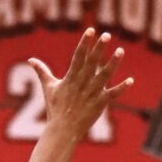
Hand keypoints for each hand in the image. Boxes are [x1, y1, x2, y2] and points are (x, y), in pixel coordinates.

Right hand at [28, 28, 132, 142]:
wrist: (63, 130)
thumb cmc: (55, 109)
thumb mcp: (48, 88)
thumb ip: (42, 71)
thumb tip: (31, 60)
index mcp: (71, 78)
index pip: (79, 56)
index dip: (85, 43)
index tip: (91, 31)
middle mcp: (82, 84)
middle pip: (92, 62)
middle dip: (99, 48)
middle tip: (106, 35)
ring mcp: (92, 94)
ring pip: (104, 76)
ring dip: (113, 64)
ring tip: (121, 51)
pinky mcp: (99, 104)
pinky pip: (112, 95)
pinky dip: (121, 88)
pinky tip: (131, 80)